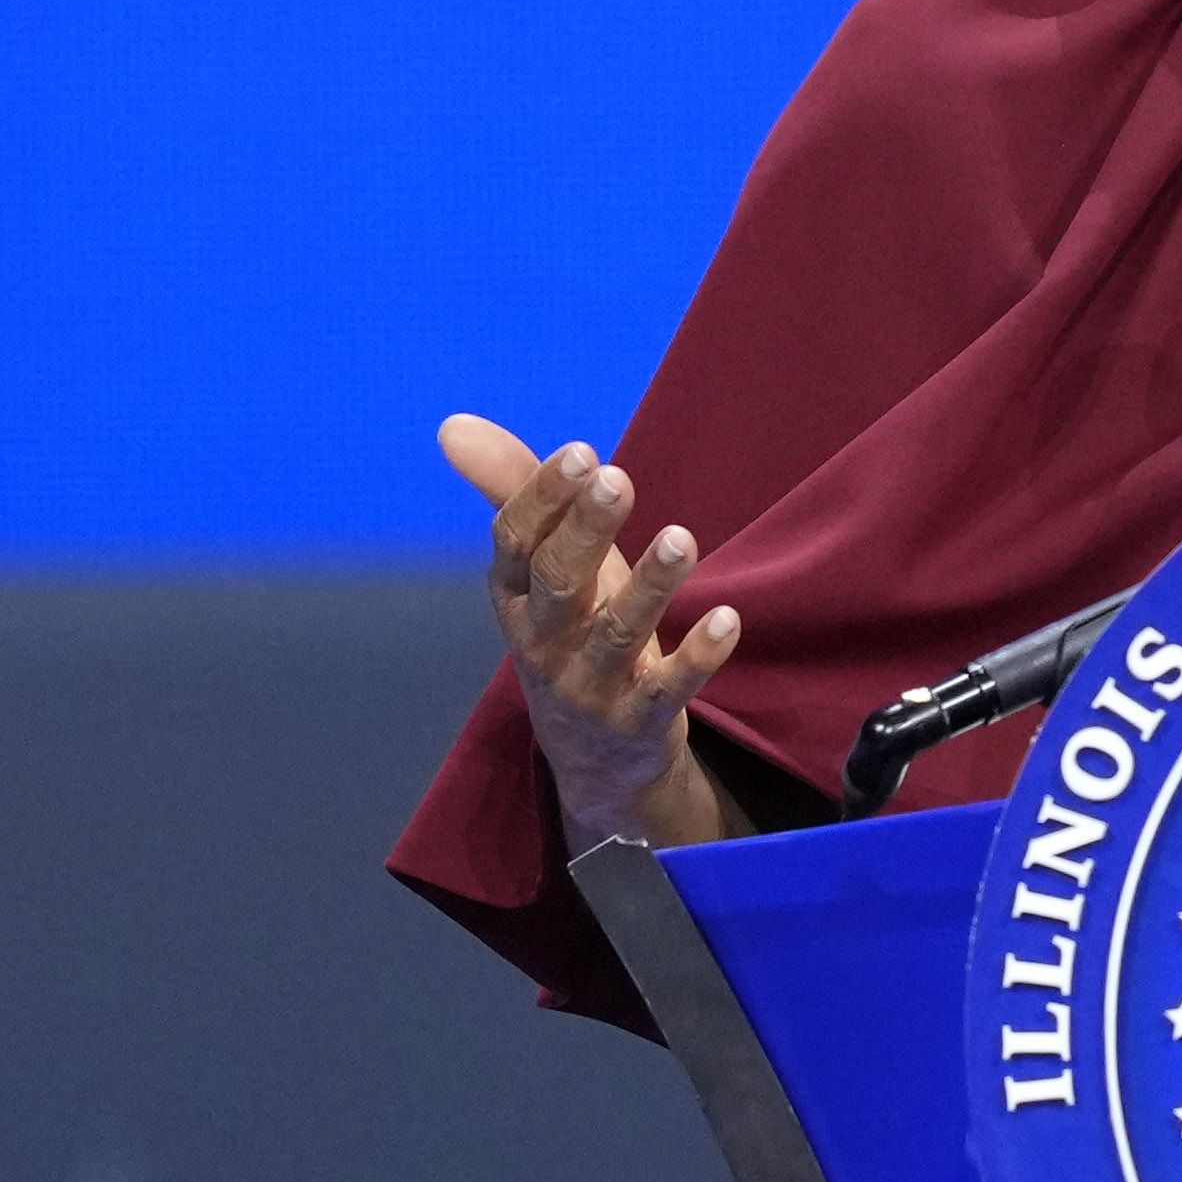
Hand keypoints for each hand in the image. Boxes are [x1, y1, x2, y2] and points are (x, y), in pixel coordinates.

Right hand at [446, 413, 748, 850]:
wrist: (593, 757)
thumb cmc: (571, 629)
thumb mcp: (542, 565)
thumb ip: (512, 491)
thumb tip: (452, 424)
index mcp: (515, 597)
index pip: (515, 544)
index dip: (544, 498)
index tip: (582, 453)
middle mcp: (544, 642)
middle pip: (559, 584)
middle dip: (586, 531)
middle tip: (618, 479)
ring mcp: (590, 686)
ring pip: (617, 635)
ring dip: (649, 586)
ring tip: (681, 538)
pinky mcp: (640, 720)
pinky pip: (668, 689)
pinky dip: (697, 657)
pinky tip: (728, 619)